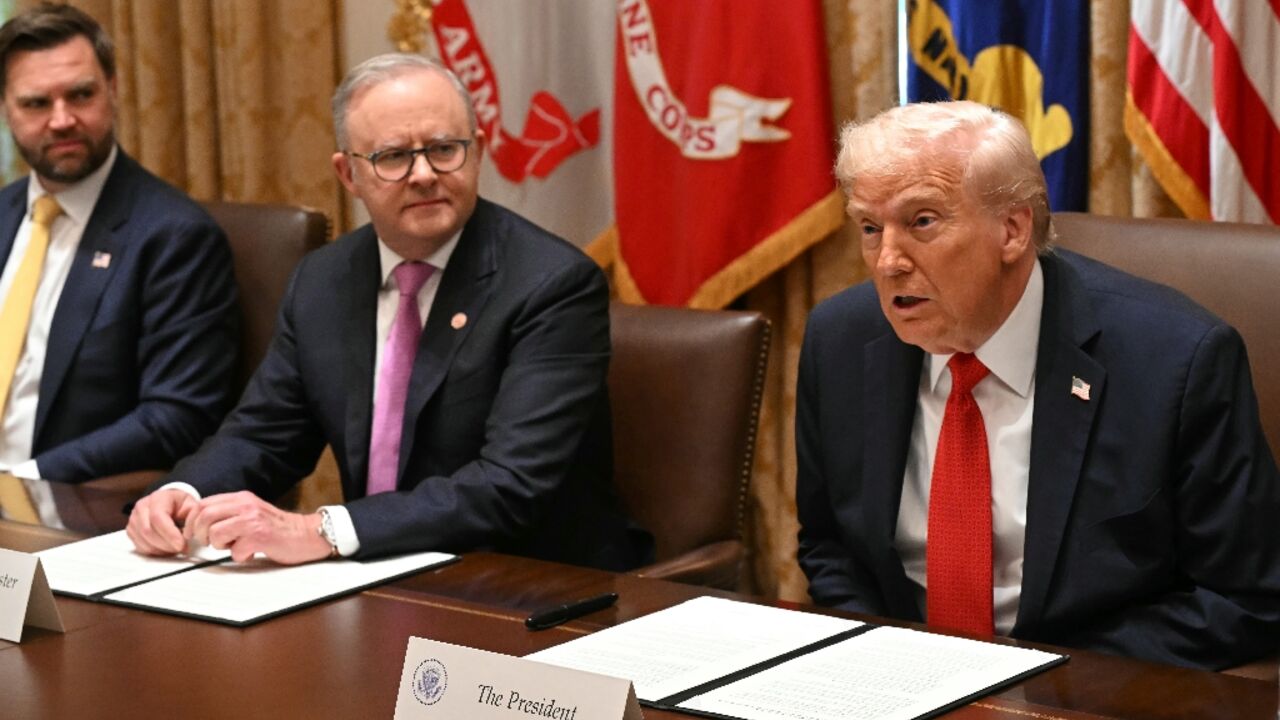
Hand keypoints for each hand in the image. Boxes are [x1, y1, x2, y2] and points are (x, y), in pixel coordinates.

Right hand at [126, 489, 197, 555]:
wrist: (170, 503)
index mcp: (157, 497)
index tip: (181, 545)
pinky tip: (166, 548)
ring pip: (142, 541)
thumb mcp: (192, 505)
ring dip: (161, 550)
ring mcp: (134, 519)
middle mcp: (142, 507)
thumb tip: (188, 534)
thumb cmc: (181, 505)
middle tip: (182, 549)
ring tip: (175, 548)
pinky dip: (154, 552)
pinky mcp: (131, 531)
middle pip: (148, 531)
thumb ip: (193, 518)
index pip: (157, 517)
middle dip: (166, 545)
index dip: (169, 534)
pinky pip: (140, 547)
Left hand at [183, 491, 331, 564]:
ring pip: (215, 533)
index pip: (203, 504)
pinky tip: (251, 552)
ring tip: (235, 546)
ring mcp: (253, 520)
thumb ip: (231, 513)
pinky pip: (235, 550)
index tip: (194, 533)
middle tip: (208, 543)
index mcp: (242, 498)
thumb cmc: (279, 528)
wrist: (308, 534)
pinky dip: (240, 556)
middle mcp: (246, 505)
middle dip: (200, 534)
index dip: (192, 521)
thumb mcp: (252, 512)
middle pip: (204, 516)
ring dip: (220, 546)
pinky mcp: (260, 536)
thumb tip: (201, 524)